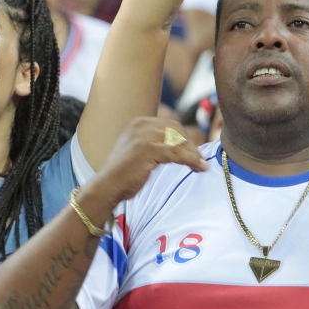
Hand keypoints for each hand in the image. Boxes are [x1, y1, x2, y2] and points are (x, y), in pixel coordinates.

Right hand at [79, 117, 205, 217]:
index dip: (186, 138)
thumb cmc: (124, 173)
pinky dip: (192, 160)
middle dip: (191, 145)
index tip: (194, 152)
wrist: (108, 186)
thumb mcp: (138, 149)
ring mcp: (144, 136)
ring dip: (194, 154)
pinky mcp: (148, 149)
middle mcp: (141, 125)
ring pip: (179, 141)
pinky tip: (198, 168)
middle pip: (178, 130)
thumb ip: (154, 142)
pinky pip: (178, 153)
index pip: (171, 125)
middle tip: (199, 160)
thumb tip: (180, 145)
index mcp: (139, 123)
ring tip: (200, 166)